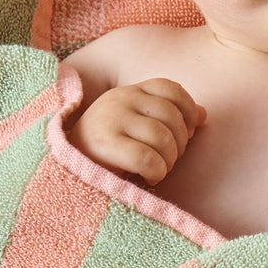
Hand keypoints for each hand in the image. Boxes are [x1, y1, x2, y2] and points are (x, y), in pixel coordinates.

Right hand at [67, 78, 205, 185]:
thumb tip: (204, 114)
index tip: (190, 132)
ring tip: (158, 170)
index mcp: (128, 92)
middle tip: (170, 159)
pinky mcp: (103, 145)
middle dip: (181, 142)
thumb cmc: (106, 151)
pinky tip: (150, 178)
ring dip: (169, 160)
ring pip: (163, 138)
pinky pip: (148, 158)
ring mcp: (110, 119)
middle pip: (172, 116)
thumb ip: (166, 117)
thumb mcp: (135, 126)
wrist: (62, 169)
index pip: (170, 88)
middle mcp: (119, 99)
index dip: (188, 110)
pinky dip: (157, 171)